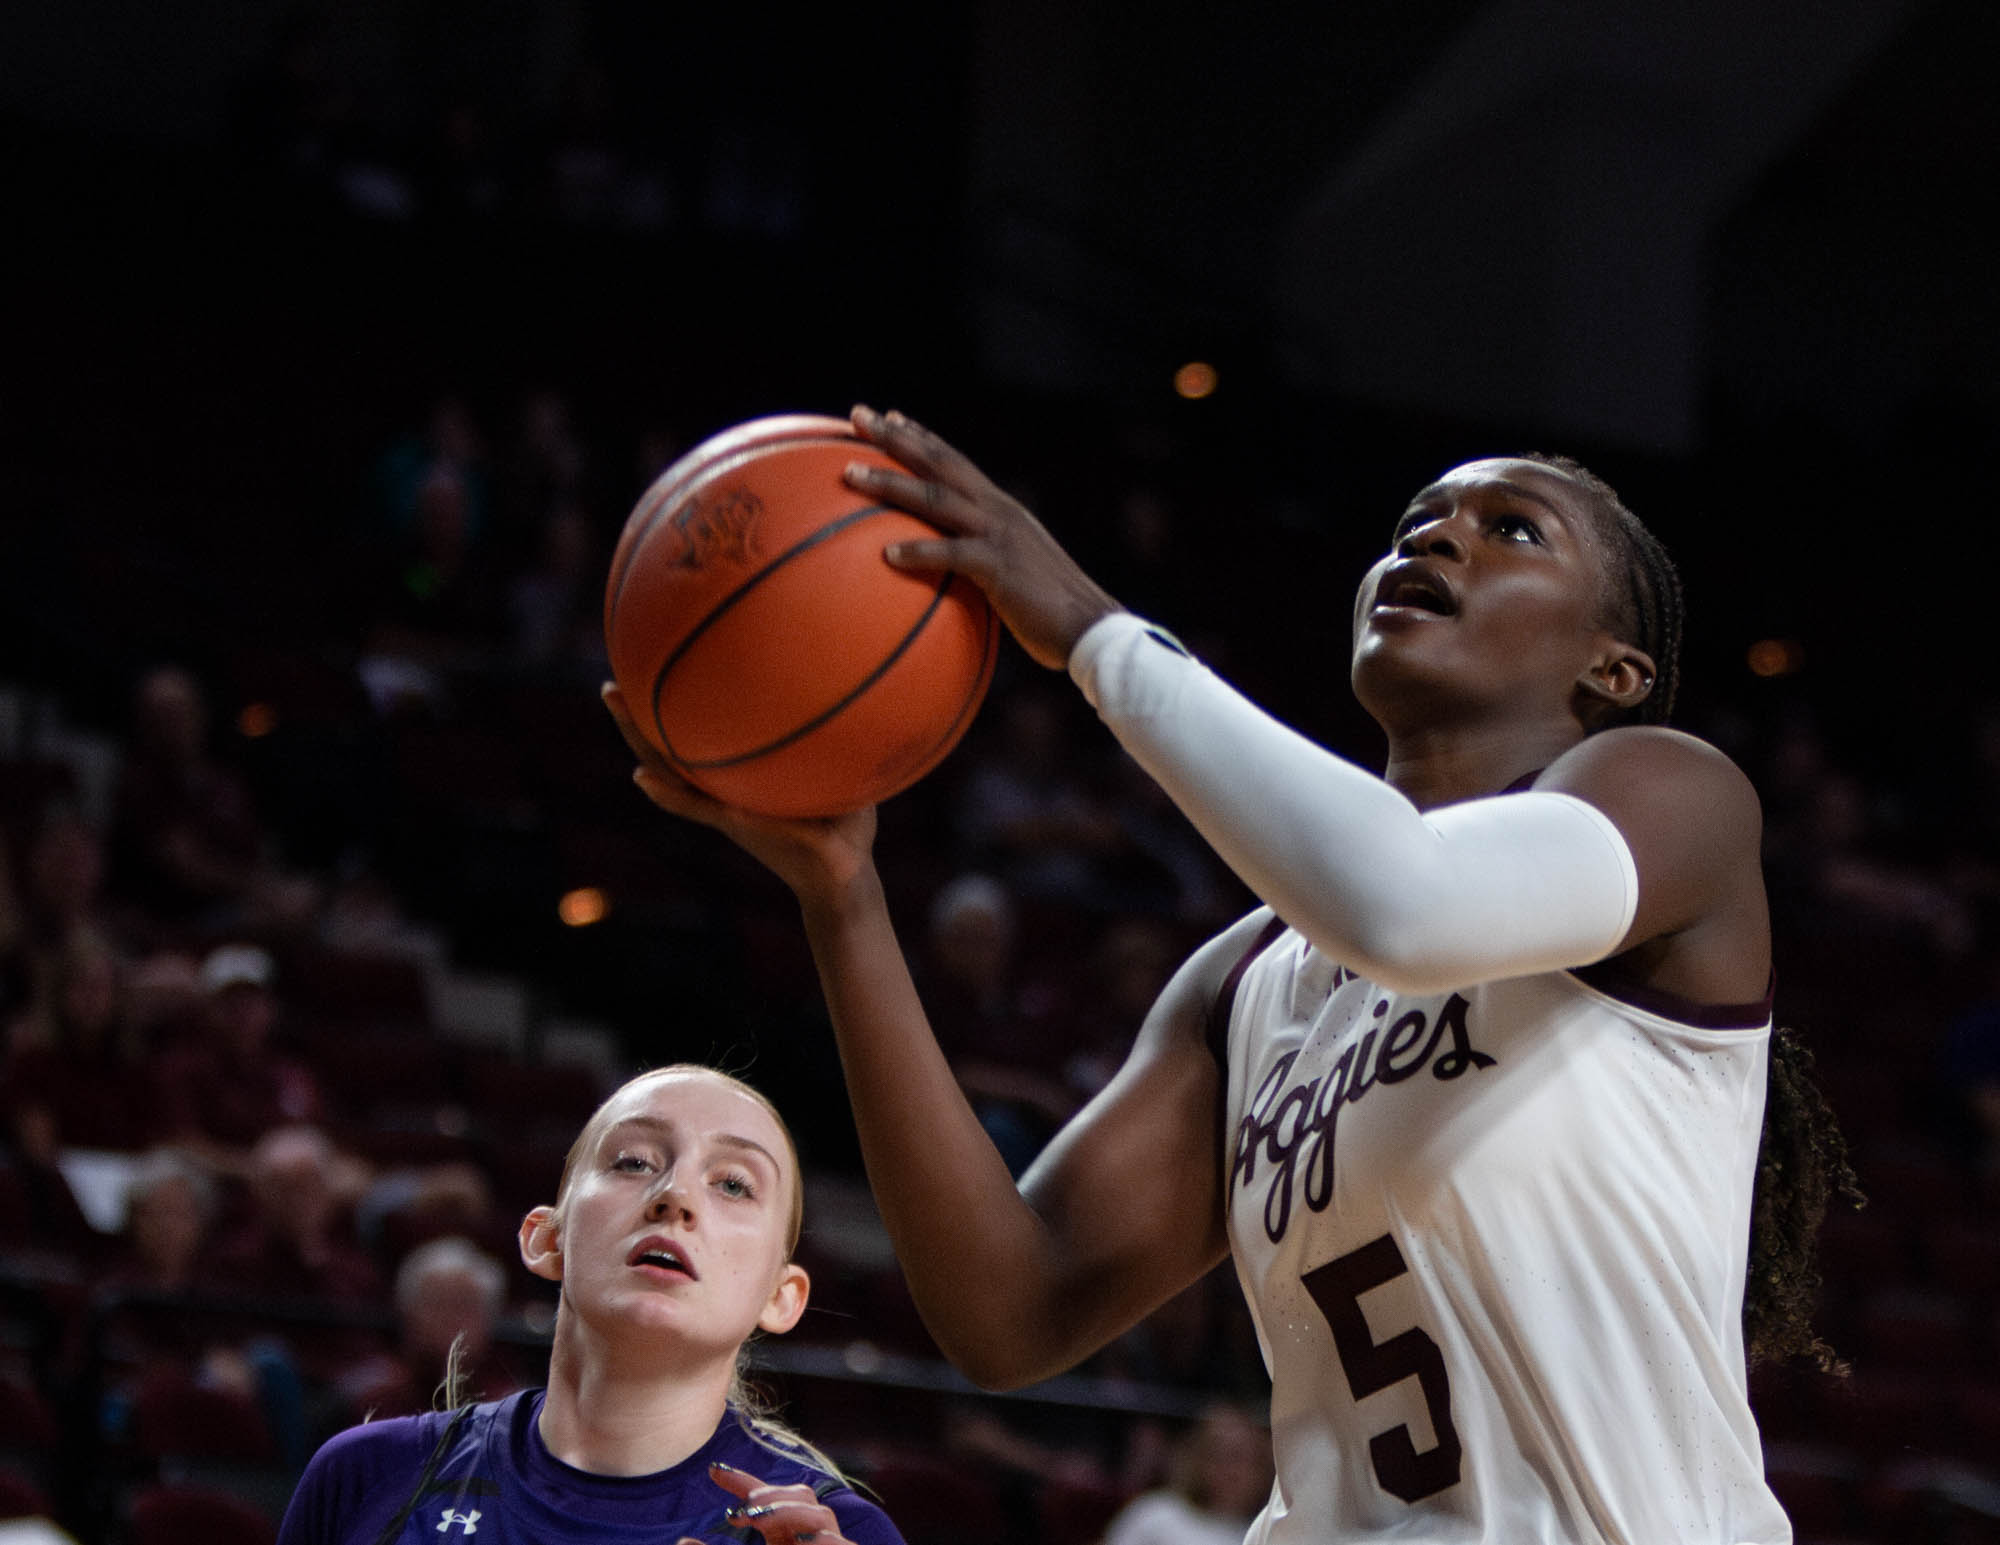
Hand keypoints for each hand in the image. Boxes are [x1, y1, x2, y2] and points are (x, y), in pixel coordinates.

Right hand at [602, 682, 878, 903]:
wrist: (847, 879)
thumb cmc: (844, 824)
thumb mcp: (838, 774)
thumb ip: (838, 741)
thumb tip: (852, 689)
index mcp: (742, 780)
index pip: (704, 740)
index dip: (679, 712)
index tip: (653, 674)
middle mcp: (726, 793)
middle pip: (673, 753)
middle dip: (640, 721)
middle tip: (609, 687)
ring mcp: (729, 811)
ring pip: (673, 776)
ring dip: (641, 744)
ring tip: (615, 708)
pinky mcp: (742, 829)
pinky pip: (700, 809)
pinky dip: (671, 796)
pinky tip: (641, 778)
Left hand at [676, 1461, 847, 1544]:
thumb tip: (683, 1542)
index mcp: (784, 1538)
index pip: (765, 1500)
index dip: (741, 1481)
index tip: (713, 1471)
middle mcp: (807, 1540)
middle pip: (800, 1495)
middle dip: (773, 1494)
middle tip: (743, 1508)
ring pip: (820, 1515)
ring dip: (789, 1512)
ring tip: (757, 1519)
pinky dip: (822, 1541)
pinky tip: (800, 1540)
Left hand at [845, 405, 1123, 669]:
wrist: (1091, 628)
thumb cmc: (1051, 613)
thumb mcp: (1014, 574)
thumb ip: (984, 563)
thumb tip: (952, 575)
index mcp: (1001, 509)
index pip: (955, 462)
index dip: (921, 437)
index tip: (889, 418)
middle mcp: (998, 511)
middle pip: (939, 463)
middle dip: (896, 437)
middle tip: (856, 415)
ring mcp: (999, 535)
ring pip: (936, 498)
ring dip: (891, 483)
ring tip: (850, 474)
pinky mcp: (1000, 567)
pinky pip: (952, 554)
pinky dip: (919, 552)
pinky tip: (886, 555)